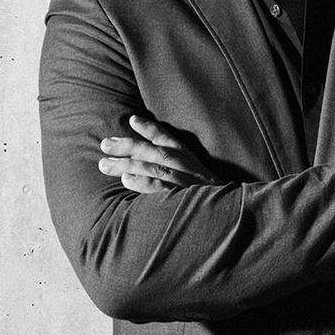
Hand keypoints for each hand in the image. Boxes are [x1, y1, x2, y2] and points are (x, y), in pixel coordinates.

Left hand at [98, 114, 218, 194]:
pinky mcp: (181, 198)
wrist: (230, 214)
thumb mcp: (199, 177)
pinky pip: (158, 186)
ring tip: (104, 164)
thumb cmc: (211, 199)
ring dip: (125, 164)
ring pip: (150, 167)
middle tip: (104, 144)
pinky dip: (142, 182)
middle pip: (152, 150)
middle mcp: (186, 166)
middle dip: (126, 145)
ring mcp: (183, 182)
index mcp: (190, 159)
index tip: (132, 120)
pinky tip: (126, 180)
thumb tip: (148, 166)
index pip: (168, 138)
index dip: (149, 128)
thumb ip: (180, 169)